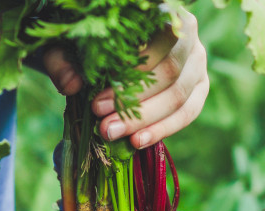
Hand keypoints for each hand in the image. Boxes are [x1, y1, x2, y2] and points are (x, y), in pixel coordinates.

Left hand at [43, 9, 208, 148]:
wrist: (116, 47)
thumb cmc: (95, 42)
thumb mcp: (72, 45)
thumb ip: (64, 59)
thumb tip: (70, 85)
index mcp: (164, 14)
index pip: (156, 44)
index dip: (128, 77)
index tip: (96, 103)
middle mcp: (189, 37)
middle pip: (170, 74)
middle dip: (134, 105)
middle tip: (103, 125)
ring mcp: (198, 64)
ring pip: (179, 97)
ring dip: (145, 121)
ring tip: (114, 134)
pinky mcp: (199, 88)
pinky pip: (188, 112)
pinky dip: (163, 129)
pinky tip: (137, 142)